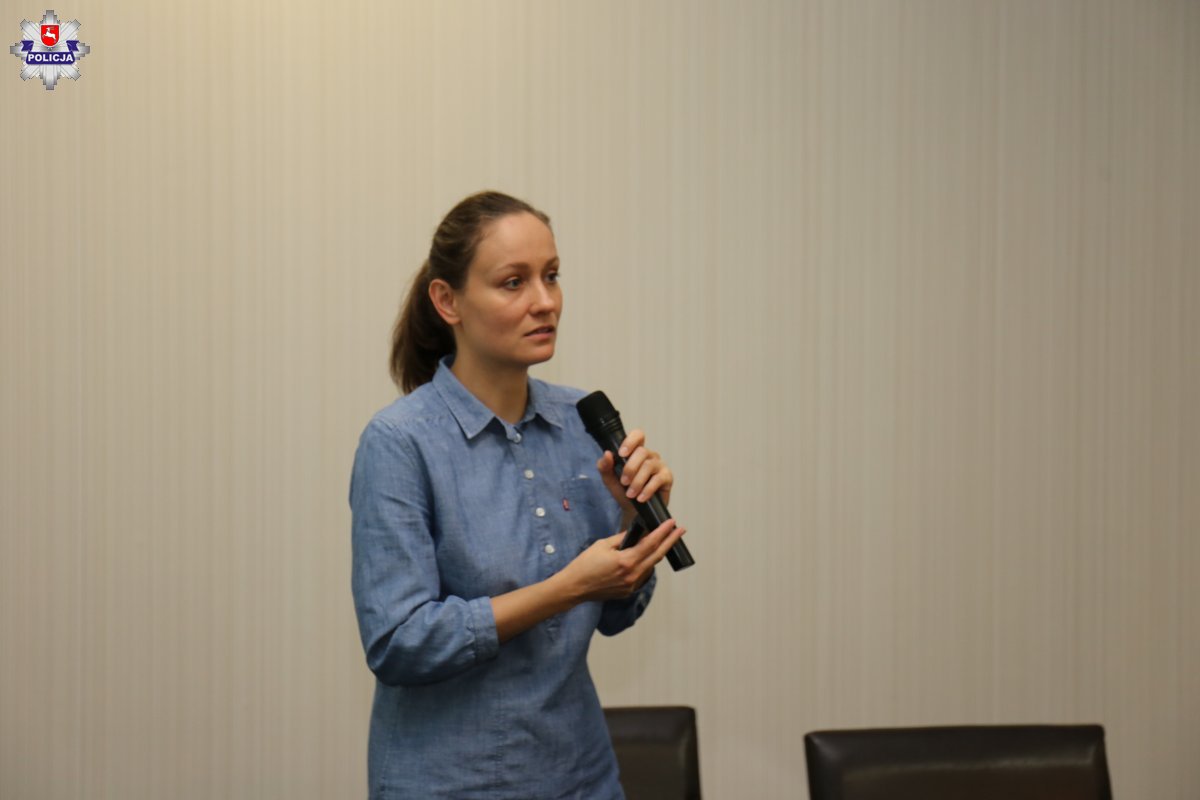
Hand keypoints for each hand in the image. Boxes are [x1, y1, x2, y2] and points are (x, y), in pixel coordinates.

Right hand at [558, 519, 685, 601]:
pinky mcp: (628, 591)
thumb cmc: (585, 564)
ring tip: (664, 540)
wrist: (574, 587)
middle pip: (658, 555)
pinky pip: (642, 574)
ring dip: (658, 553)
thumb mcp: (602, 545)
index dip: (663, 532)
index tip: (672, 523)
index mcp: (626, 561)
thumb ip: (622, 538)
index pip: (651, 544)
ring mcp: (631, 585)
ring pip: (651, 566)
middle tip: (681, 530)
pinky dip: (646, 564)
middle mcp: (632, 575)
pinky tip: (646, 556)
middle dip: (670, 541)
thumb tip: (635, 533)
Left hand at [595, 428, 672, 513]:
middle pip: (642, 452)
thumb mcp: (609, 479)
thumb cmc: (623, 491)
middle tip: (623, 482)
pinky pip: (658, 479)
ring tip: (630, 494)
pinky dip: (647, 490)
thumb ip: (605, 466)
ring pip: (648, 465)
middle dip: (630, 468)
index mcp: (636, 451)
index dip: (631, 441)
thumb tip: (607, 453)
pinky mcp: (667, 477)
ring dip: (637, 481)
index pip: (638, 435)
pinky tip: (640, 498)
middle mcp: (649, 455)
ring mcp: (660, 465)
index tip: (621, 454)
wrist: (633, 511)